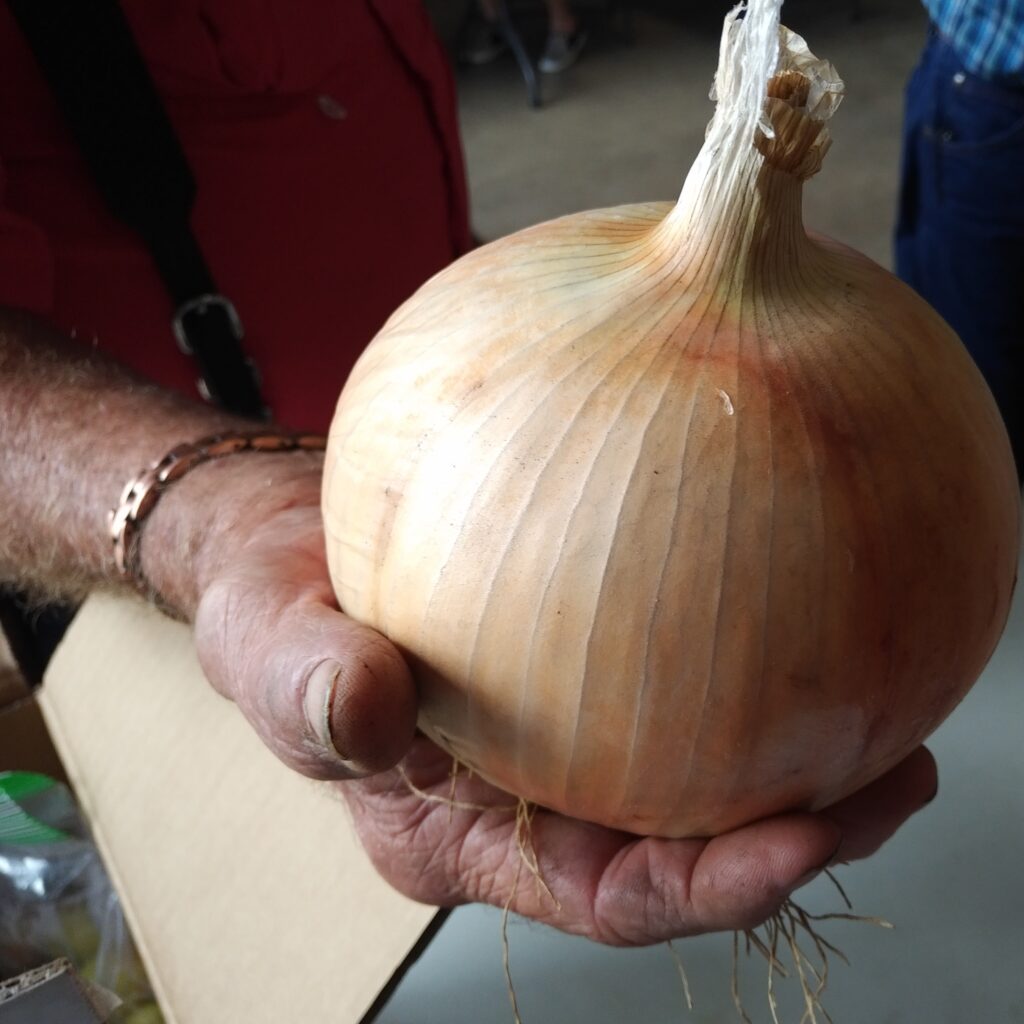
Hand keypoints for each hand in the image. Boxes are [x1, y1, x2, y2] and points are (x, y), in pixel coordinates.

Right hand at [184, 460, 936, 943]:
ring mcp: (564, 731)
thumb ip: (307, 688)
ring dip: (796, 757)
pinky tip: (806, 611)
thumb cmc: (271, 609)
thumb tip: (365, 708)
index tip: (799, 843)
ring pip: (699, 770)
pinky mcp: (583, 660)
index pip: (607, 894)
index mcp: (466, 834)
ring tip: (889, 719)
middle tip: (891, 778)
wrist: (291, 539)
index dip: (705, 889)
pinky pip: (677, 677)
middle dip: (799, 833)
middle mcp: (531, 797)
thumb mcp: (265, 649)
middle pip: (685, 846)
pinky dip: (745, 667)